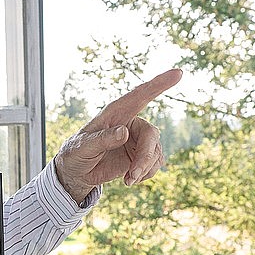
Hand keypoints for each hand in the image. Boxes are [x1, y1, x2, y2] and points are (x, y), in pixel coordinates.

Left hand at [54, 68, 182, 203]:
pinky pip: (156, 163)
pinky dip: (146, 174)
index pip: (141, 95)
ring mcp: (138, 139)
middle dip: (145, 157)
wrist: (77, 172)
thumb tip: (124, 132)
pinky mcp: (141, 155)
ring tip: (128, 181)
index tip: (179, 73)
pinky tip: (130, 180)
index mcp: (116, 113)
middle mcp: (130, 123)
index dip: (160, 83)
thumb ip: (103, 139)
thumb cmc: (76, 153)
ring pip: (156, 151)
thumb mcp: (83, 146)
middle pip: (151, 134)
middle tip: (133, 175)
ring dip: (145, 169)